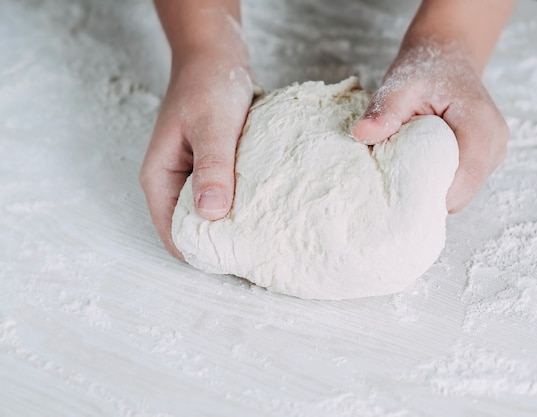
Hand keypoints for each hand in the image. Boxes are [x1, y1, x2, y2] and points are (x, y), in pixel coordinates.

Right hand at [140, 13, 254, 256]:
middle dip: (222, 243)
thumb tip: (211, 213)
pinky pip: (227, 197)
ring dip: (235, 224)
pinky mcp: (214, 170)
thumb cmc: (209, 86)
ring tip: (268, 236)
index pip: (174, 234)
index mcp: (159, 179)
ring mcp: (194, 178)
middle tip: (260, 253)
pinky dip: (243, 205)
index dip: (203, 252)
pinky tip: (268, 210)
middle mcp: (174, 184)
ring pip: (212, 215)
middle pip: (194, 229)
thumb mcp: (212, 125)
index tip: (238, 262)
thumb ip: (212, 167)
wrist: (217, 57)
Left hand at [352, 38, 507, 212]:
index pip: (466, 177)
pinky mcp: (486, 159)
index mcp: (480, 124)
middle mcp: (495, 142)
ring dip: (435, 189)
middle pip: (464, 190)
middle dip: (430, 195)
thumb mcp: (400, 85)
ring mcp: (494, 152)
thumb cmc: (426, 69)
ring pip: (463, 191)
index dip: (435, 196)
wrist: (448, 57)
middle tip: (396, 185)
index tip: (399, 199)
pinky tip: (420, 169)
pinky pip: (462, 182)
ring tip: (408, 172)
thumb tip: (362, 134)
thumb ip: (384, 110)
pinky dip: (440, 182)